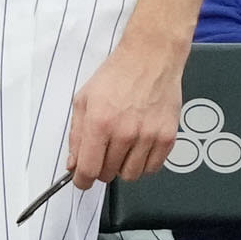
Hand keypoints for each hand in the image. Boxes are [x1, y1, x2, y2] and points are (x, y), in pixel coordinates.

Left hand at [61, 33, 183, 187]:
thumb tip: (73, 164)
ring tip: (122, 146)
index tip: (82, 180)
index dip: (82, 180)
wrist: (150, 59)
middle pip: (108, 174)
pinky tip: (139, 147)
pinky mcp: (167, 138)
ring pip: (130, 175)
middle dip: (101, 167)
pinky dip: (143, 163)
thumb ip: (76, 135)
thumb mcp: (84, 100)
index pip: (88, 170)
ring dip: (122, 167)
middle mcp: (124, 133)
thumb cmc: (116, 75)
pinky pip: (152, 168)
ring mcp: (148, 137)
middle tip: (103, 150)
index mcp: (99, 123)